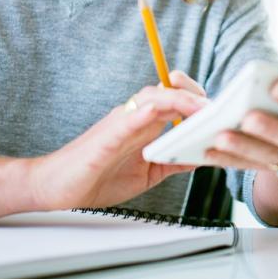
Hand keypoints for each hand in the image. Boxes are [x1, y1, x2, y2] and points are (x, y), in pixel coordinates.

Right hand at [27, 72, 207, 210]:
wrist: (57, 188)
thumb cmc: (97, 177)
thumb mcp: (147, 172)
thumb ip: (172, 161)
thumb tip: (202, 155)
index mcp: (144, 124)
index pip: (176, 100)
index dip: (198, 101)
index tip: (220, 113)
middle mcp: (134, 116)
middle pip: (169, 91)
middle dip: (195, 93)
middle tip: (218, 109)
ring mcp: (121, 122)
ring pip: (153, 96)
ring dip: (180, 99)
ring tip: (202, 109)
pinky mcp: (108, 134)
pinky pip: (130, 117)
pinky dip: (148, 111)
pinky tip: (163, 112)